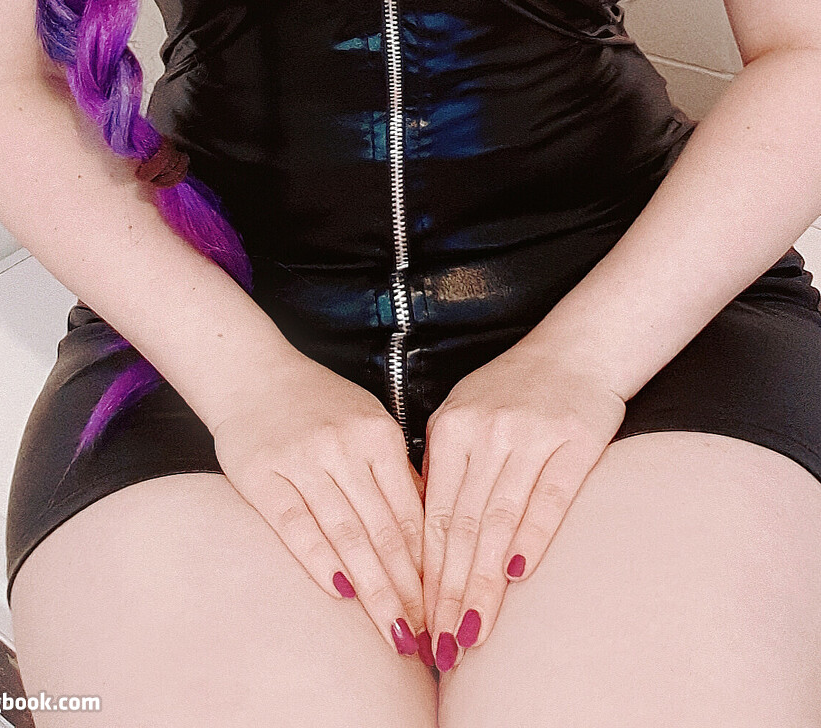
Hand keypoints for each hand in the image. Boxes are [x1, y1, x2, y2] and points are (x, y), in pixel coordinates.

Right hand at [210, 349, 430, 660]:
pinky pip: (295, 524)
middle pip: (384, 531)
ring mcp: (303, 459)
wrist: (250, 370)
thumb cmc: (317, 404)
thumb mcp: (367, 422)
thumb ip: (394, 472)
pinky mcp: (262, 473)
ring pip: (346, 533)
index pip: (412, 513)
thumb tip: (432, 532)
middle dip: (409, 591)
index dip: (431, 567)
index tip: (445, 608)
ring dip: (374, 589)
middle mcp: (344, 445)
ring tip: (395, 632)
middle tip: (428, 639)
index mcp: (378, 434)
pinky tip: (339, 595)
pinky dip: (319, 560)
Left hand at [420, 338, 625, 670]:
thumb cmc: (513, 392)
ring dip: (484, 583)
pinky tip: (517, 578)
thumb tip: (417, 541)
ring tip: (473, 631)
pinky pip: (550, 497)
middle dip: (449, 592)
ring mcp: (530, 435)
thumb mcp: (464, 417)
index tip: (418, 621)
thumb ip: (443, 470)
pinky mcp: (574, 439)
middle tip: (442, 646)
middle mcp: (487, 431)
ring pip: (500, 520)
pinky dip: (532, 537)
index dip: (425, 574)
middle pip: (463, 525)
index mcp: (452, 428)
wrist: (578, 348)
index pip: (434, 514)